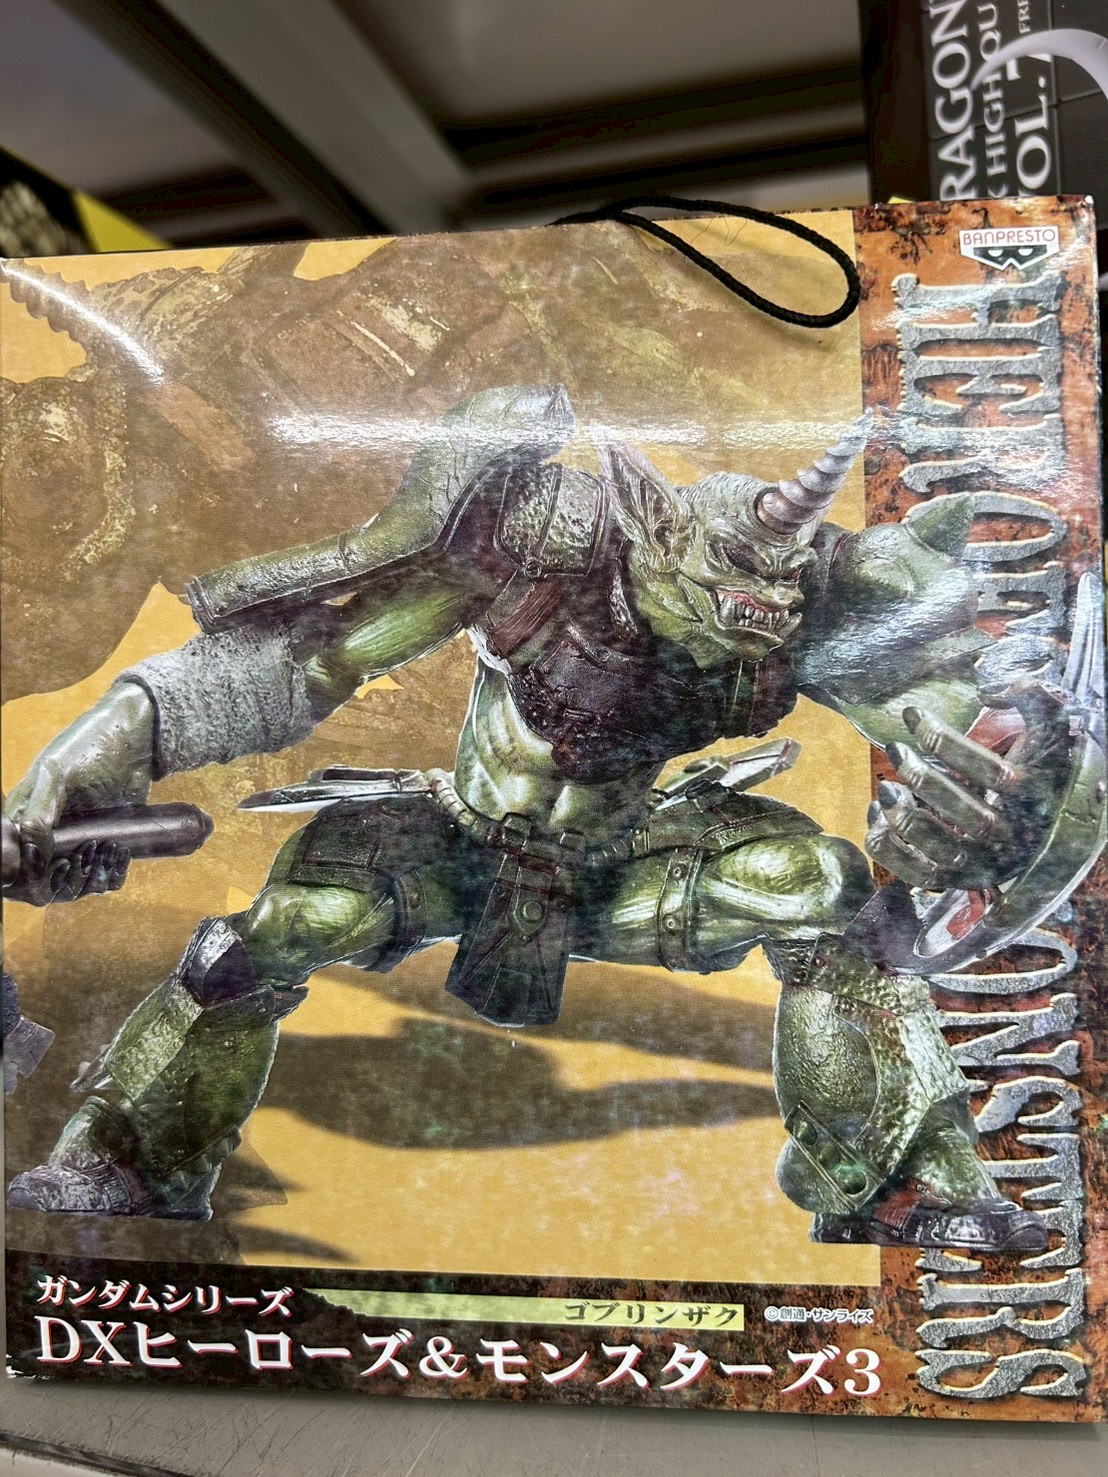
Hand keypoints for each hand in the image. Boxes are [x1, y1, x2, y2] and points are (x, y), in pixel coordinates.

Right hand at [3, 683, 154, 905]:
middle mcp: (43, 839)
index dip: (27, 881)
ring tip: (111, 848)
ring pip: (73, 886)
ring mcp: (74, 845)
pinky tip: (122, 854)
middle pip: (42, 886)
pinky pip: (103, 879)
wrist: (134, 738)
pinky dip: (113, 875)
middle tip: (89, 851)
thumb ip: (38, 812)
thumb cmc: (89, 748)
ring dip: (92, 878)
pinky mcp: (103, 847)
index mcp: (20, 822)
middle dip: (65, 880)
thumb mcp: (58, 774)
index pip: (11, 871)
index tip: (53, 867)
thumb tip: (31, 856)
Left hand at [865, 690, 1068, 892]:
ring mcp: (984, 862)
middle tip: (895, 749)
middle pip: (967, 815)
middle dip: (923, 779)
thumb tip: (989, 689)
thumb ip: (1034, 697)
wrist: (1052, 824)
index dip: (944, 740)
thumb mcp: (1051, 728)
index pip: (989, 771)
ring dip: (906, 820)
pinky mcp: (958, 880)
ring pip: (942, 852)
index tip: (912, 714)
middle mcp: (1012, 836)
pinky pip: (919, 875)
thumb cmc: (1040, 767)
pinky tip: (878, 817)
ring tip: (885, 788)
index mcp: (1033, 797)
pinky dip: (891, 851)